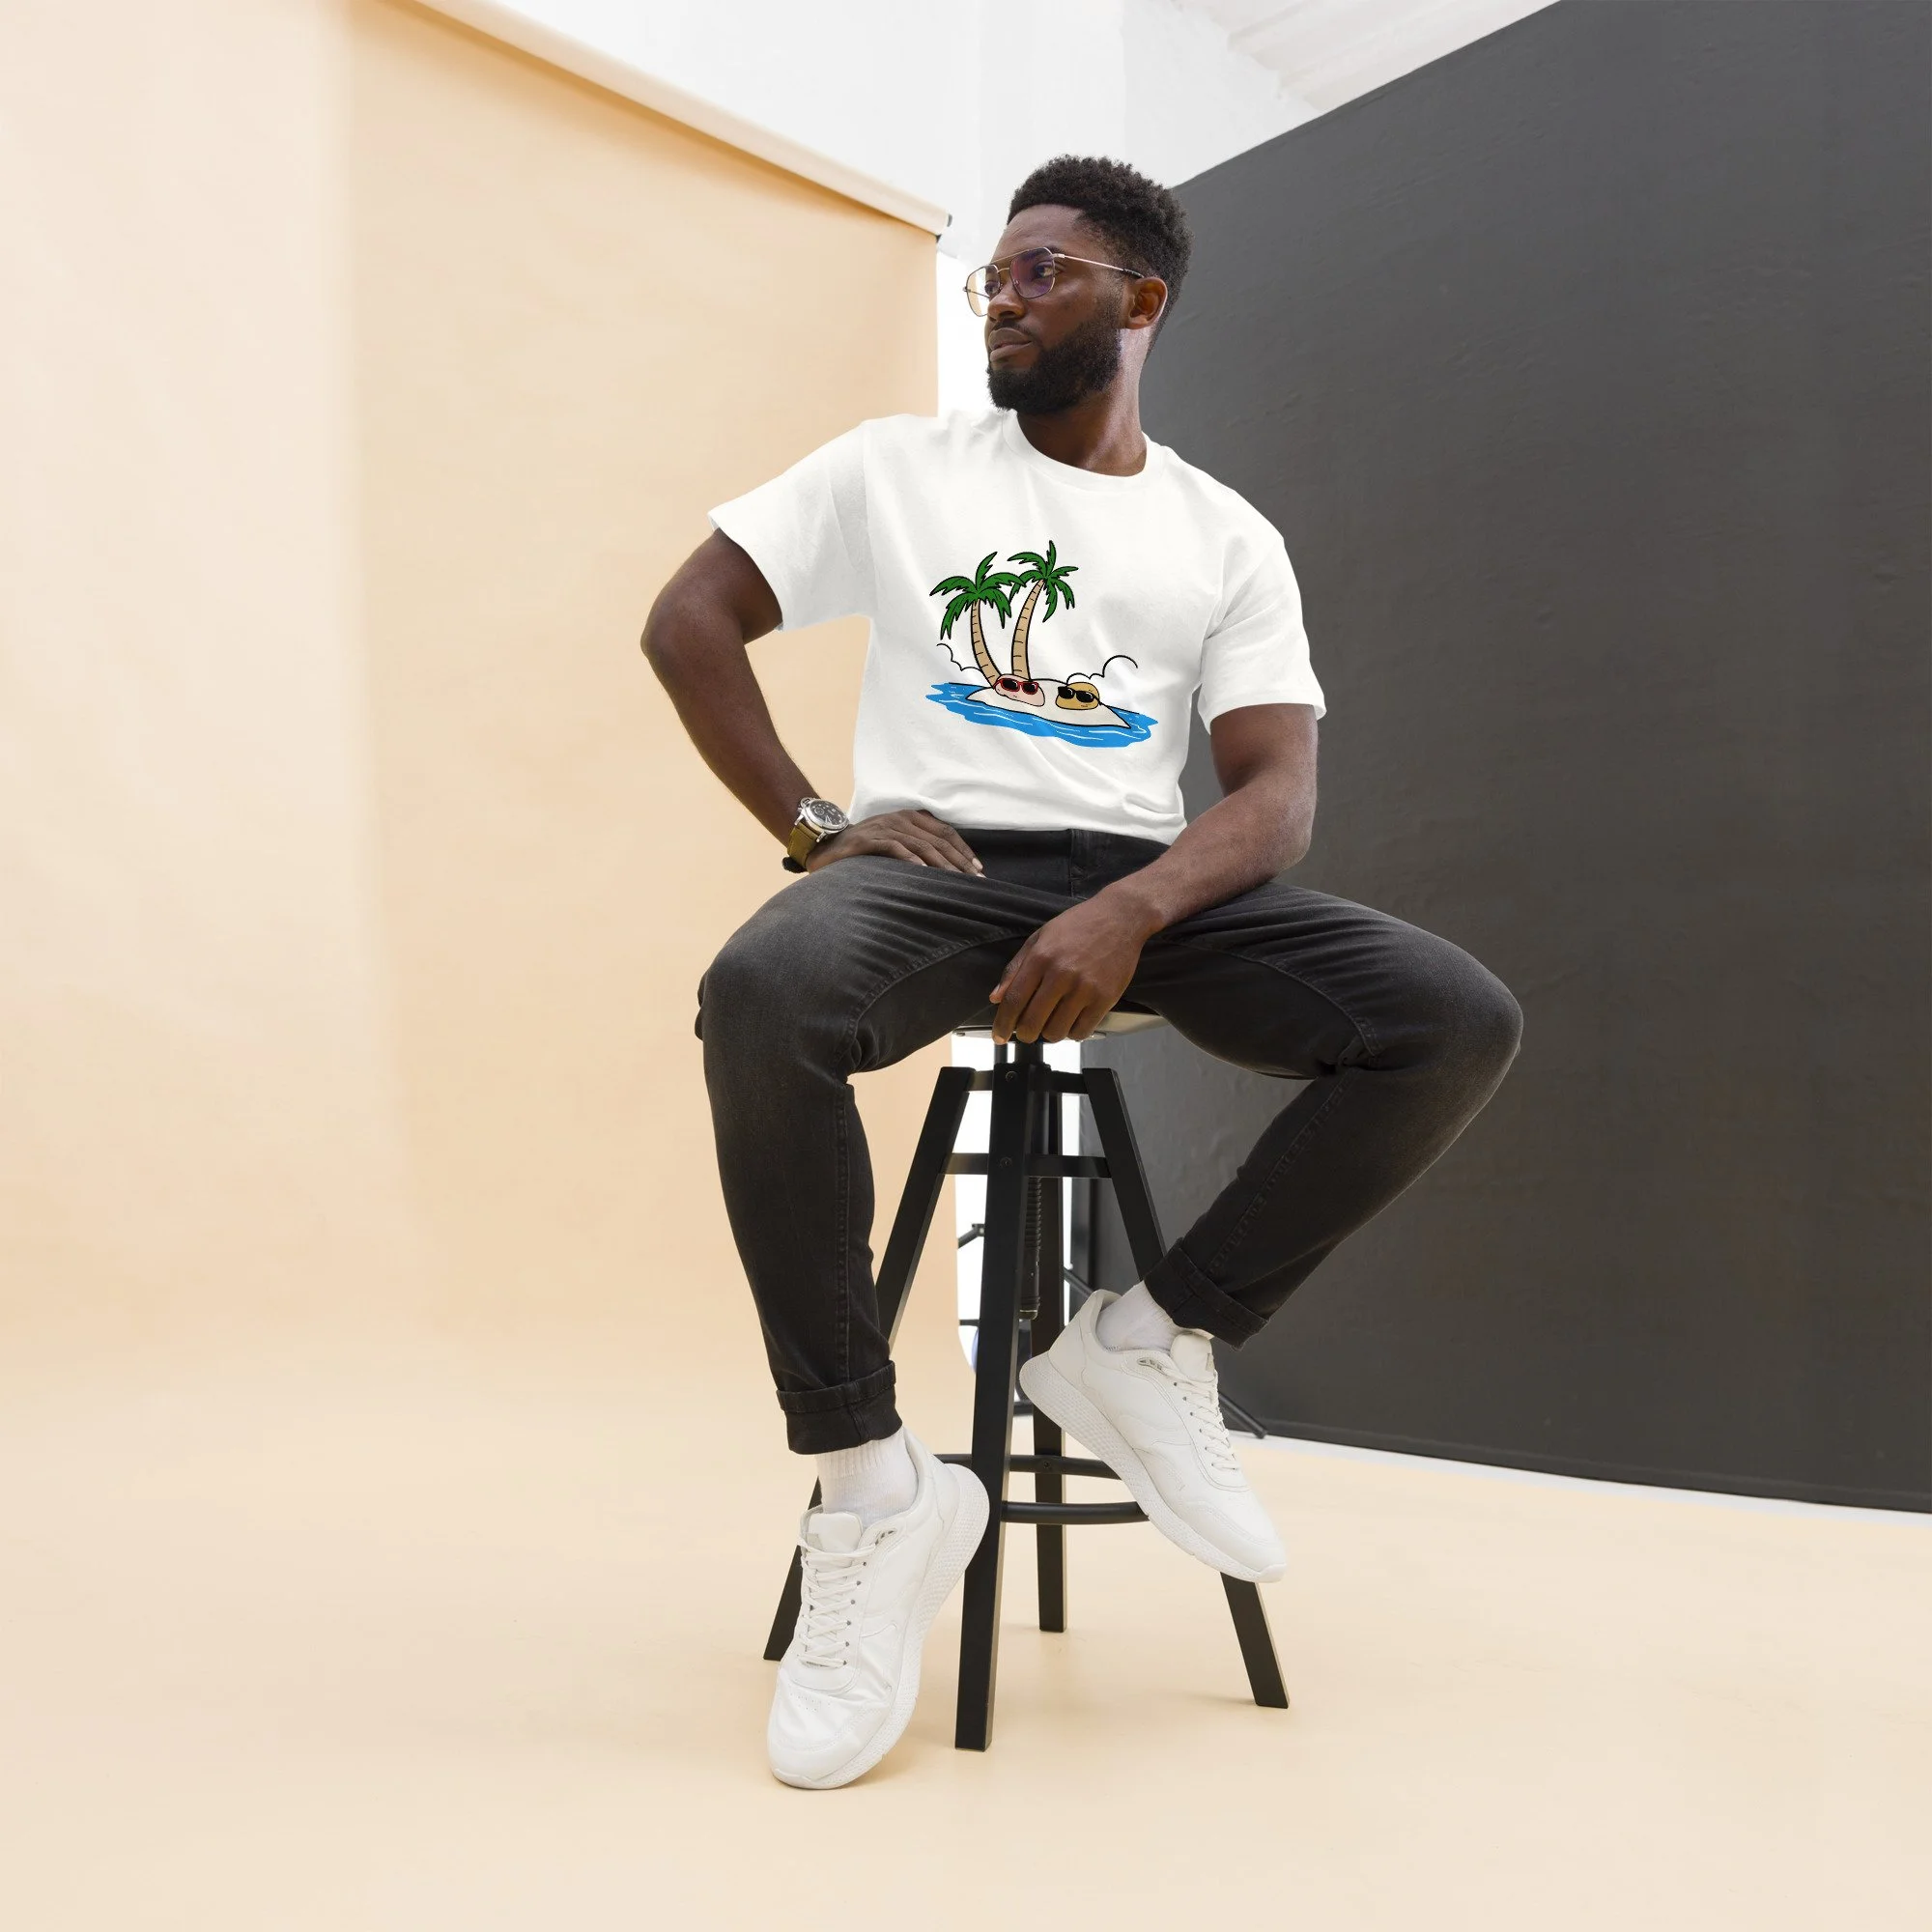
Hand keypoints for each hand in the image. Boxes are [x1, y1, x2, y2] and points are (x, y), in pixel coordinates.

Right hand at [805, 809, 983, 874]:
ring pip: (921, 845)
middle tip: (974, 881)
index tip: (978, 869)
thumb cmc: (864, 849)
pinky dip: (911, 860)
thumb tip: (947, 868)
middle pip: (938, 840)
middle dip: (959, 861)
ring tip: (955, 881)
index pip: (945, 831)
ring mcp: (884, 827)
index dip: (963, 850)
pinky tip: (924, 873)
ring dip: (942, 865)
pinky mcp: (869, 839)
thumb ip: (917, 846)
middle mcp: (900, 819)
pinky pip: (895, 848)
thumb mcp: (894, 842)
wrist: (826, 845)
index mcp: (910, 817)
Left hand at [989, 891, 1154, 1042]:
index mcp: (1041, 958)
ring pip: (1056, 1031)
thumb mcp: (1040, 937)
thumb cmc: (1078, 925)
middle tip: (1027, 1032)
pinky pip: (1081, 1031)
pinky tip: (1071, 1021)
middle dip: (1025, 1034)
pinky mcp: (1105, 998)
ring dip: (1049, 1033)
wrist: (1120, 917)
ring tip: (1052, 1022)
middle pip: (1032, 1022)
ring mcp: (1085, 988)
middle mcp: (1061, 975)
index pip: (1014, 1001)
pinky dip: (1072, 1033)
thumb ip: (1015, 967)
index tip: (999, 1036)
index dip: (1003, 1024)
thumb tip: (996, 998)